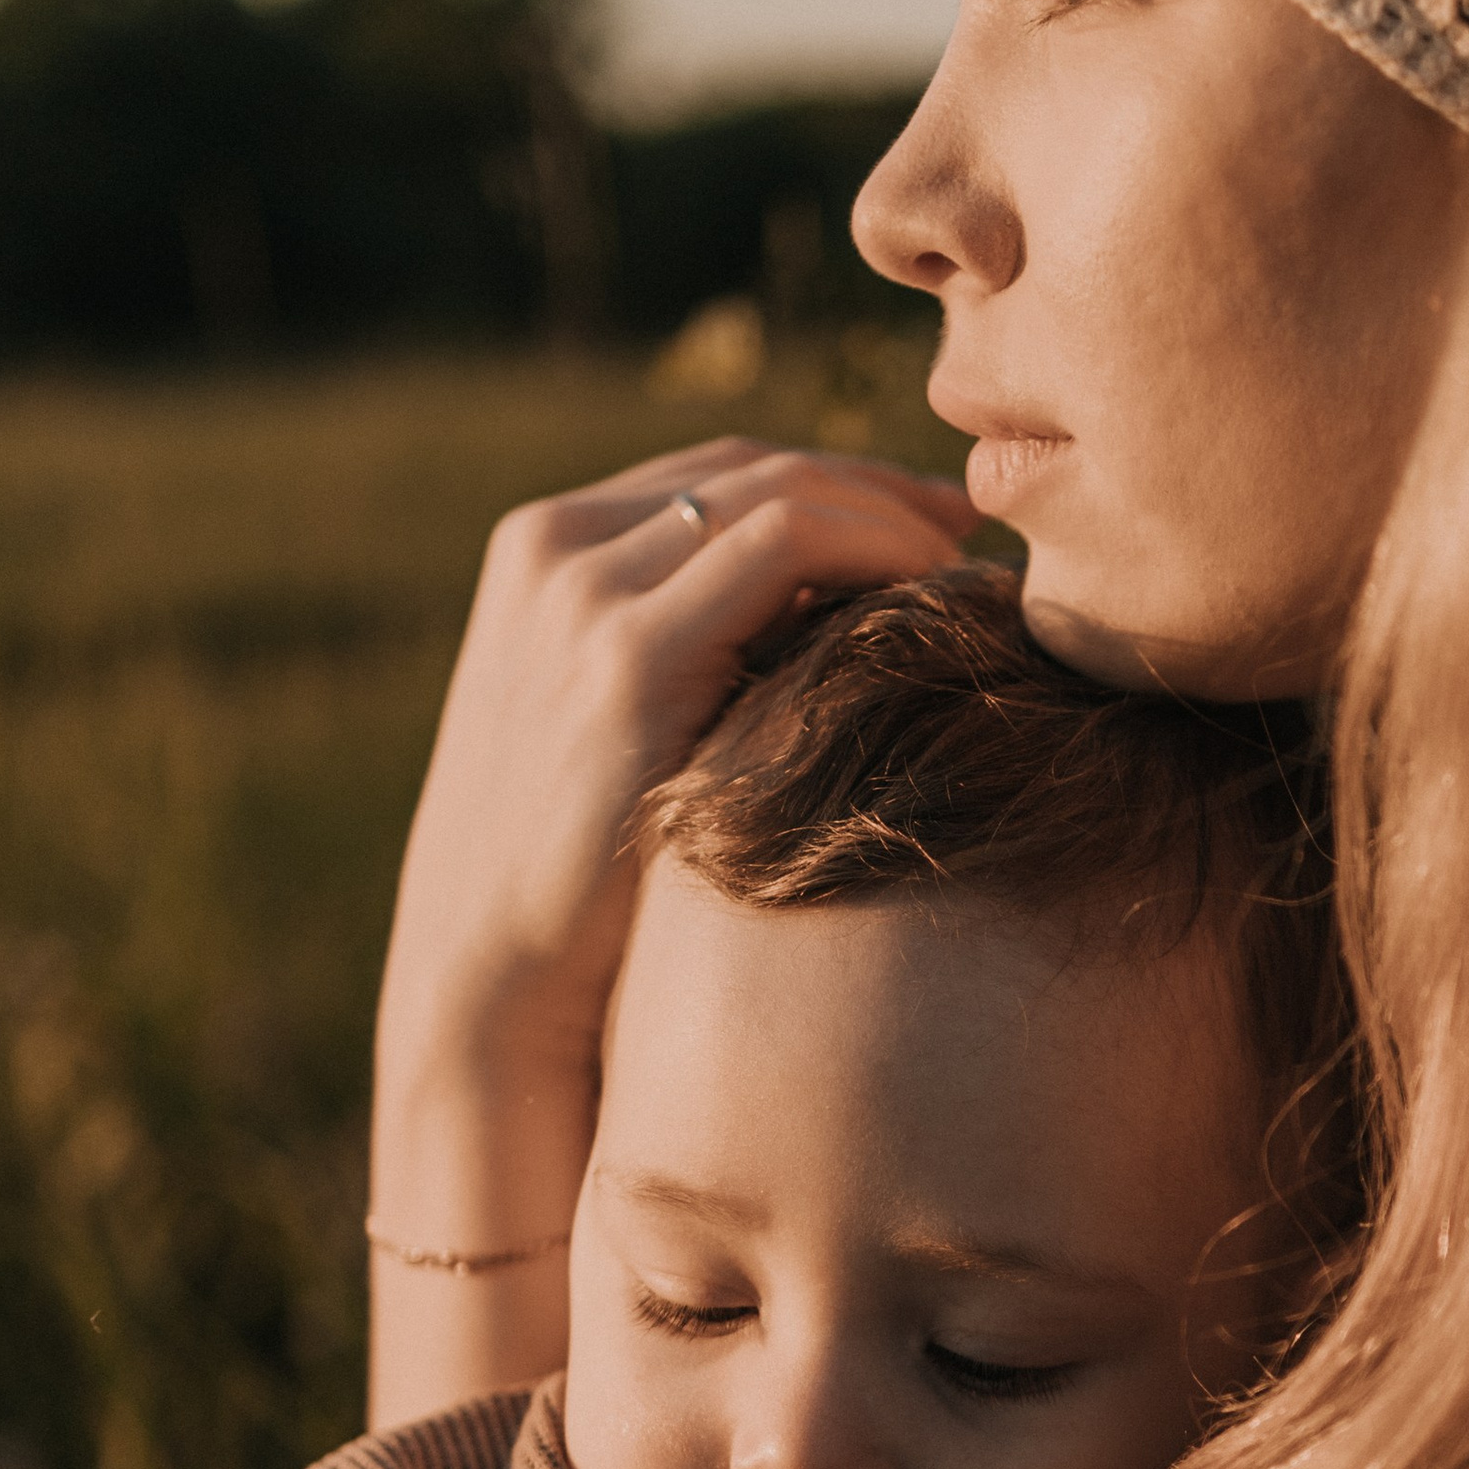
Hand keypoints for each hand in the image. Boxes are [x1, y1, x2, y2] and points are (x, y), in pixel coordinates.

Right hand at [367, 435, 976, 1424]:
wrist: (490, 1000)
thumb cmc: (578, 899)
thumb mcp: (624, 746)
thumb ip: (695, 667)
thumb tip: (836, 633)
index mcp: (540, 557)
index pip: (717, 478)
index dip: (836, 490)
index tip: (933, 531)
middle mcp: (553, 552)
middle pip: (755, 469)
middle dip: (878, 491)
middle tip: (978, 534)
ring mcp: (581, 595)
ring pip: (782, 490)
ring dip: (895, 516)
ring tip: (976, 569)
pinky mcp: (626, 658)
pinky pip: (788, 540)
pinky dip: (878, 544)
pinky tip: (939, 595)